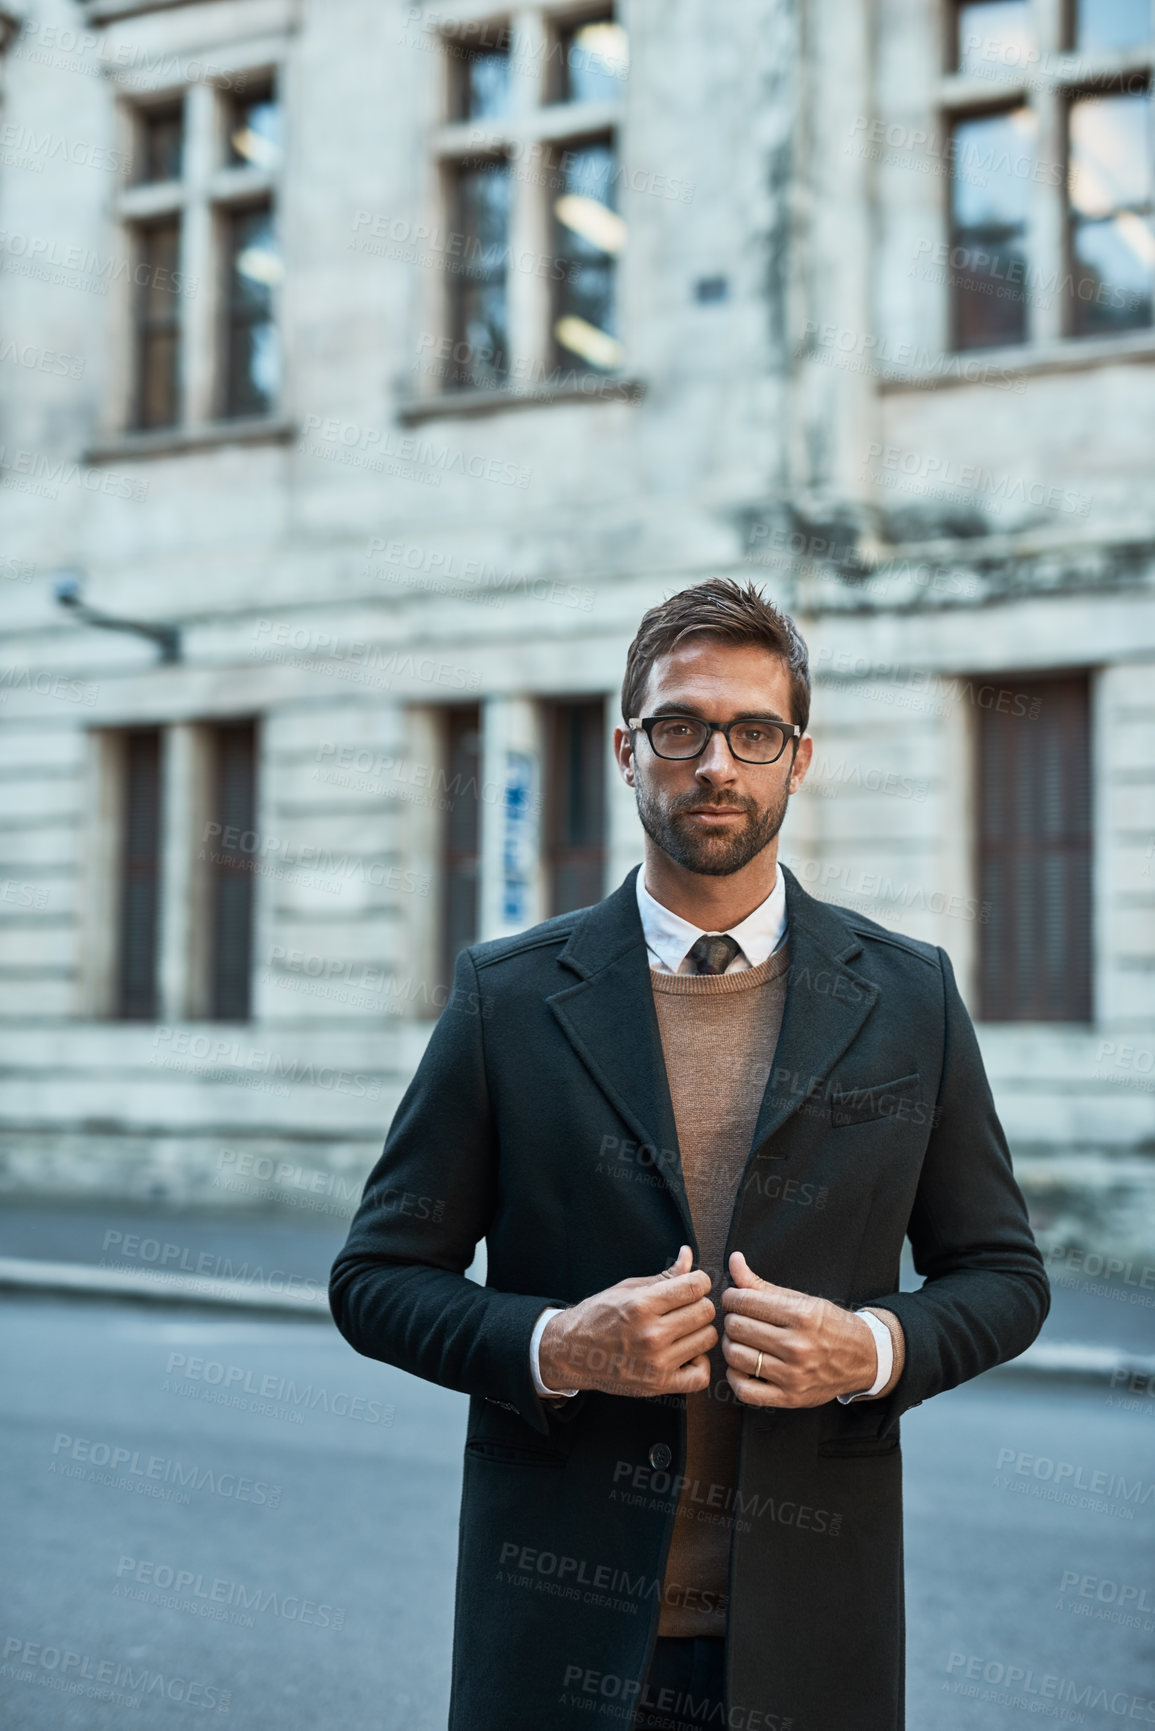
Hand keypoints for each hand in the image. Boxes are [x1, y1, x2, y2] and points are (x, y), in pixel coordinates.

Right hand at [539, 1245, 716, 1397]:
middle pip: (705, 1311)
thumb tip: (688, 1255)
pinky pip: (701, 1375)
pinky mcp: (659, 1384)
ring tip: (684, 1330)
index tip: (693, 1284)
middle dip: (699, 1304)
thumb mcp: (627, 1288)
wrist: (572, 1353)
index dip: (699, 1281)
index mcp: (642, 1304)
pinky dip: (699, 1364)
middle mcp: (651, 1334)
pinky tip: (686, 1354)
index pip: (695, 1286)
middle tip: (685, 1307)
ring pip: (707, 1339)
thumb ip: (664, 1275)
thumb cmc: (598, 1317)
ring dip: (699, 1331)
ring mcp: (656, 1362)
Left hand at [721, 1250, 877, 1406]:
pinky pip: (745, 1390)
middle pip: (737, 1328)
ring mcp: (793, 1375)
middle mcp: (797, 1346)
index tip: (734, 1299)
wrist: (863, 1358)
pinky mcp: (790, 1397)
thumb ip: (761, 1284)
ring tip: (739, 1340)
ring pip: (736, 1356)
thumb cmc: (829, 1325)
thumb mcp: (801, 1299)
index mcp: (800, 1316)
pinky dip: (735, 1376)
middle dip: (731, 1319)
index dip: (731, 1297)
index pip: (744, 1302)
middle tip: (738, 1318)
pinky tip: (742, 1365)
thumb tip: (734, 1260)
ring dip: (730, 1345)